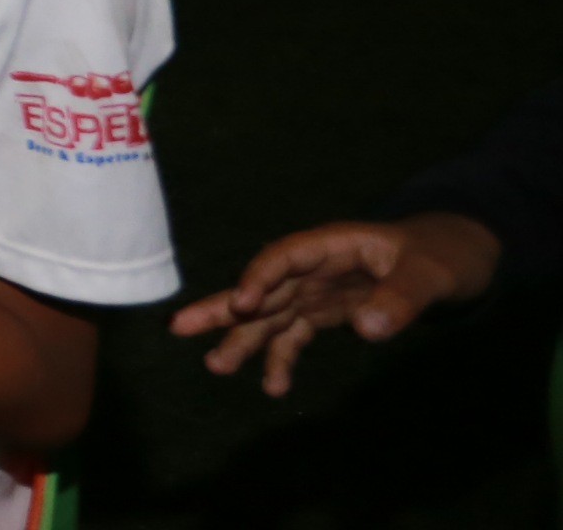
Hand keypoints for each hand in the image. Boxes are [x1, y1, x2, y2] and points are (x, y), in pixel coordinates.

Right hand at [170, 214, 501, 396]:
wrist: (452, 260)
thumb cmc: (441, 255)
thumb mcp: (431, 273)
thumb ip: (401, 298)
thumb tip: (367, 331)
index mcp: (332, 244)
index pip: (284, 257)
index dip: (260, 278)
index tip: (243, 304)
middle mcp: (314, 269)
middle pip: (263, 288)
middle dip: (223, 307)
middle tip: (180, 327)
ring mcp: (316, 293)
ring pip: (270, 316)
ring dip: (243, 340)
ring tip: (217, 366)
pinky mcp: (324, 314)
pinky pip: (294, 336)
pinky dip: (282, 360)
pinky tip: (275, 388)